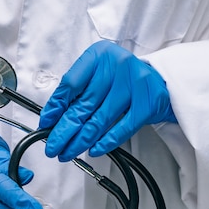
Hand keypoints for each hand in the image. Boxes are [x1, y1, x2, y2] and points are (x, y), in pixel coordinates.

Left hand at [39, 40, 175, 160]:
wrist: (161, 80)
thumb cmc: (123, 78)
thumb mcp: (99, 74)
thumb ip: (79, 90)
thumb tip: (53, 118)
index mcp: (99, 55)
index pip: (70, 84)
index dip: (56, 106)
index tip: (46, 124)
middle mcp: (117, 65)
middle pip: (83, 105)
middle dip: (64, 130)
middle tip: (53, 147)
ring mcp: (134, 83)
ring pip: (99, 120)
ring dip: (80, 141)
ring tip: (68, 153)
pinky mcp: (147, 102)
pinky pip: (122, 128)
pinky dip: (105, 142)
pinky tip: (92, 150)